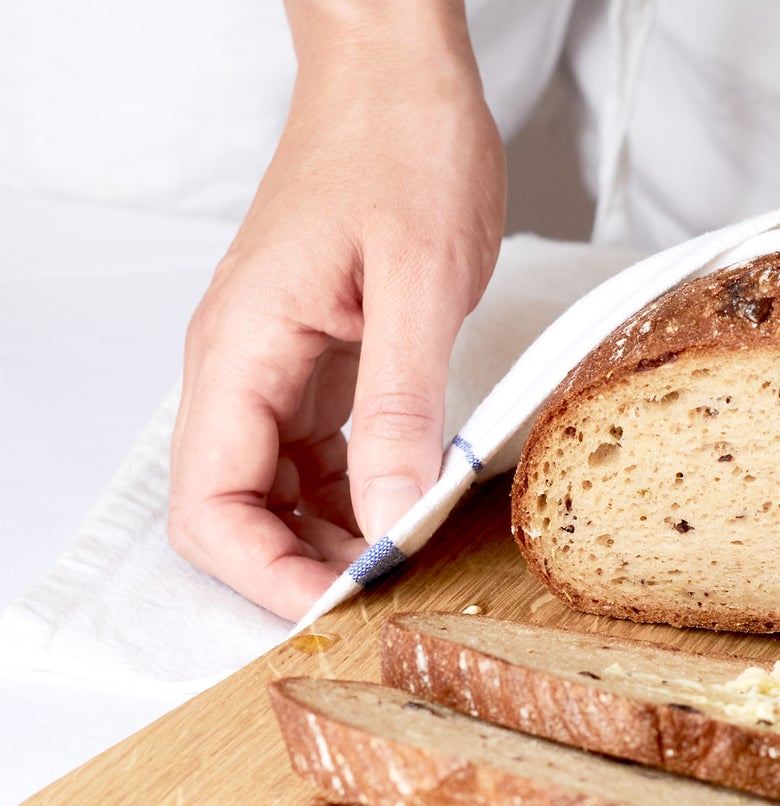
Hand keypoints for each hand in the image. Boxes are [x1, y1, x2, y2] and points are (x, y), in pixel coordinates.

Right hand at [169, 0, 504, 619]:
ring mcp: (275, 372)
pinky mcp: (316, 369)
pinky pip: (317, 462)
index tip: (346, 601)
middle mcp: (241, 370)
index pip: (210, 507)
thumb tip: (393, 515)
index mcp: (240, 352)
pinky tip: (409, 507)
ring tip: (406, 562)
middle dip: (299, 569)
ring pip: (275, 497)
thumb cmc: (400, 150)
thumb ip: (401, 406)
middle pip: (233, 516)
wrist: (400, 79)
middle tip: (385, 595)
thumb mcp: (418, 283)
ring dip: (332, 541)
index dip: (268, 576)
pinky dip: (358, 499)